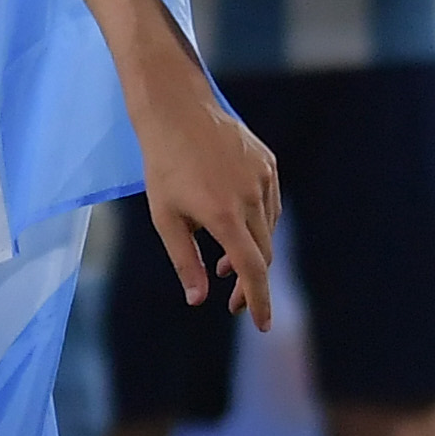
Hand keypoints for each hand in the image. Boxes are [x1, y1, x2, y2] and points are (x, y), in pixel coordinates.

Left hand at [134, 79, 279, 329]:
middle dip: (250, 283)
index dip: (259, 301)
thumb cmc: (164, 166)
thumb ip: (185, 261)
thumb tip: (198, 300)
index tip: (262, 325)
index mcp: (224, 215)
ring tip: (226, 263)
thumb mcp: (165, 219)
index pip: (252, 270)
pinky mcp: (268, 164)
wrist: (177, 111)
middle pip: (262, 255)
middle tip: (232, 302)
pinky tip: (237, 227)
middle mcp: (250, 197)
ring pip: (268, 230)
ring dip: (251, 253)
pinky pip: (270, 205)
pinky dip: (258, 225)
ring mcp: (263, 178)